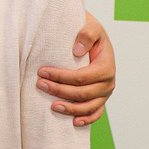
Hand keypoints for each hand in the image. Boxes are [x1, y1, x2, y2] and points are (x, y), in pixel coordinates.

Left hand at [38, 10, 115, 126]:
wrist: (92, 36)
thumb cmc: (89, 31)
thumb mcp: (90, 26)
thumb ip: (86, 34)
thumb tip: (77, 51)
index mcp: (107, 66)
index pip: (82, 77)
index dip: (61, 77)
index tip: (42, 72)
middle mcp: (108, 82)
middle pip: (82, 93)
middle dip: (60, 91)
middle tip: (40, 85)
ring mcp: (105, 93)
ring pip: (88, 106)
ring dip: (70, 109)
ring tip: (52, 106)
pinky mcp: (100, 98)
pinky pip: (96, 113)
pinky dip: (87, 119)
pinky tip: (74, 122)